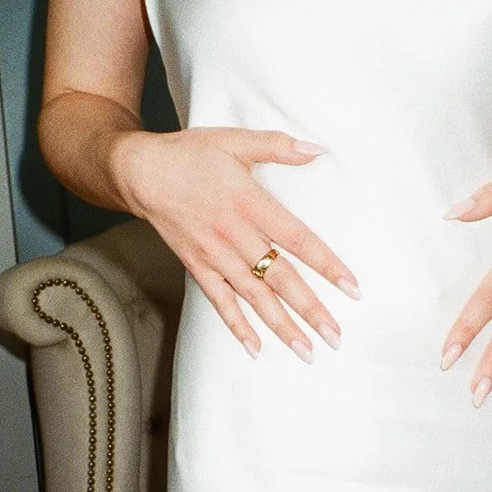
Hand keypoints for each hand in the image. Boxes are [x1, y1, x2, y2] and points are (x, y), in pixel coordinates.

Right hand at [111, 127, 360, 359]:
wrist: (140, 173)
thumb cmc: (190, 154)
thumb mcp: (235, 140)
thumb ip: (278, 146)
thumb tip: (318, 150)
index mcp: (249, 203)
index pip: (297, 240)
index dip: (326, 265)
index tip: (352, 288)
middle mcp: (234, 235)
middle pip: (280, 279)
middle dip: (310, 310)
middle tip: (335, 337)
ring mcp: (214, 255)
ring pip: (254, 297)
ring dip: (281, 327)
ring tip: (306, 352)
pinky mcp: (197, 267)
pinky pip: (219, 302)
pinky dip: (237, 326)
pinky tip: (255, 349)